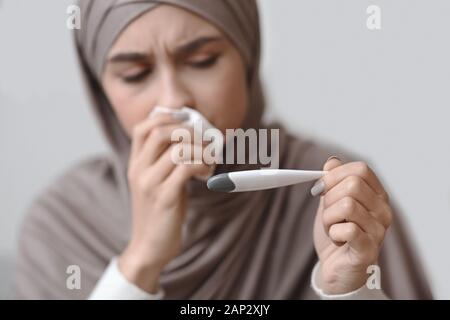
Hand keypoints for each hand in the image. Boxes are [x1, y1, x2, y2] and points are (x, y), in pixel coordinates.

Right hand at [118, 113, 212, 292]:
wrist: (149, 247)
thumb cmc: (158, 212)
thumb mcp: (156, 182)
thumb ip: (166, 162)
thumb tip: (192, 141)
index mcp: (135, 164)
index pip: (143, 128)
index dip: (165, 117)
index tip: (186, 119)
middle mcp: (139, 171)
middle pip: (160, 132)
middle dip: (188, 130)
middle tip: (204, 139)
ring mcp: (150, 184)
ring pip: (178, 150)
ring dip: (201, 150)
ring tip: (210, 159)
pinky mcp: (165, 198)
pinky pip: (186, 169)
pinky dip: (202, 165)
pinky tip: (207, 173)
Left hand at [312, 157, 392, 293]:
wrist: (336, 268)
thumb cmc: (337, 234)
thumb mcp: (331, 203)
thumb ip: (333, 182)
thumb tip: (332, 162)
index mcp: (376, 196)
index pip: (360, 169)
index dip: (334, 175)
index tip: (320, 188)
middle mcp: (383, 211)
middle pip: (352, 185)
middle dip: (329, 198)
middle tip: (327, 214)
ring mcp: (379, 230)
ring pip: (347, 205)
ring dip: (328, 218)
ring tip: (332, 228)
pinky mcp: (368, 249)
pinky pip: (347, 228)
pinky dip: (333, 233)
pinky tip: (337, 239)